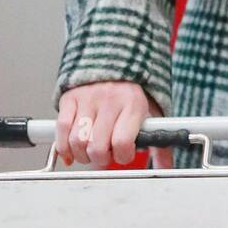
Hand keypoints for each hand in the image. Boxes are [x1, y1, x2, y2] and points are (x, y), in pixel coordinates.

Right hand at [55, 82, 171, 168]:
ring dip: (82, 155)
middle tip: (105, 155)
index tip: (123, 153)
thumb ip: (159, 143)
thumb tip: (165, 167)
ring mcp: (88, 98)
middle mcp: (110, 100)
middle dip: (100, 159)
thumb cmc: (133, 94)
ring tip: (90, 151)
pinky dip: (64, 146)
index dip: (122, 156)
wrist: (117, 59)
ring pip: (78, 141)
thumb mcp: (151, 114)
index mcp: (133, 105)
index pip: (122, 143)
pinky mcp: (71, 98)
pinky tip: (72, 150)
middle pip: (97, 147)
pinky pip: (62, 129)